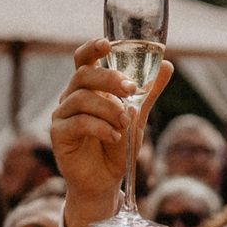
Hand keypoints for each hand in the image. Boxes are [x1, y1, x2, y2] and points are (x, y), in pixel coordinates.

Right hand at [51, 39, 172, 226]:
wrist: (105, 181)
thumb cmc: (118, 146)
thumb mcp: (137, 116)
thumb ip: (149, 92)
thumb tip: (168, 65)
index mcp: (89, 87)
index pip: (84, 59)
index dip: (92, 48)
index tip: (107, 45)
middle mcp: (72, 97)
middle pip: (83, 75)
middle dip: (109, 79)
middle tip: (130, 89)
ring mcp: (62, 115)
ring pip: (81, 99)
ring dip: (108, 108)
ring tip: (124, 123)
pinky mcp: (59, 134)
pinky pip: (78, 123)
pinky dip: (99, 127)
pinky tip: (114, 136)